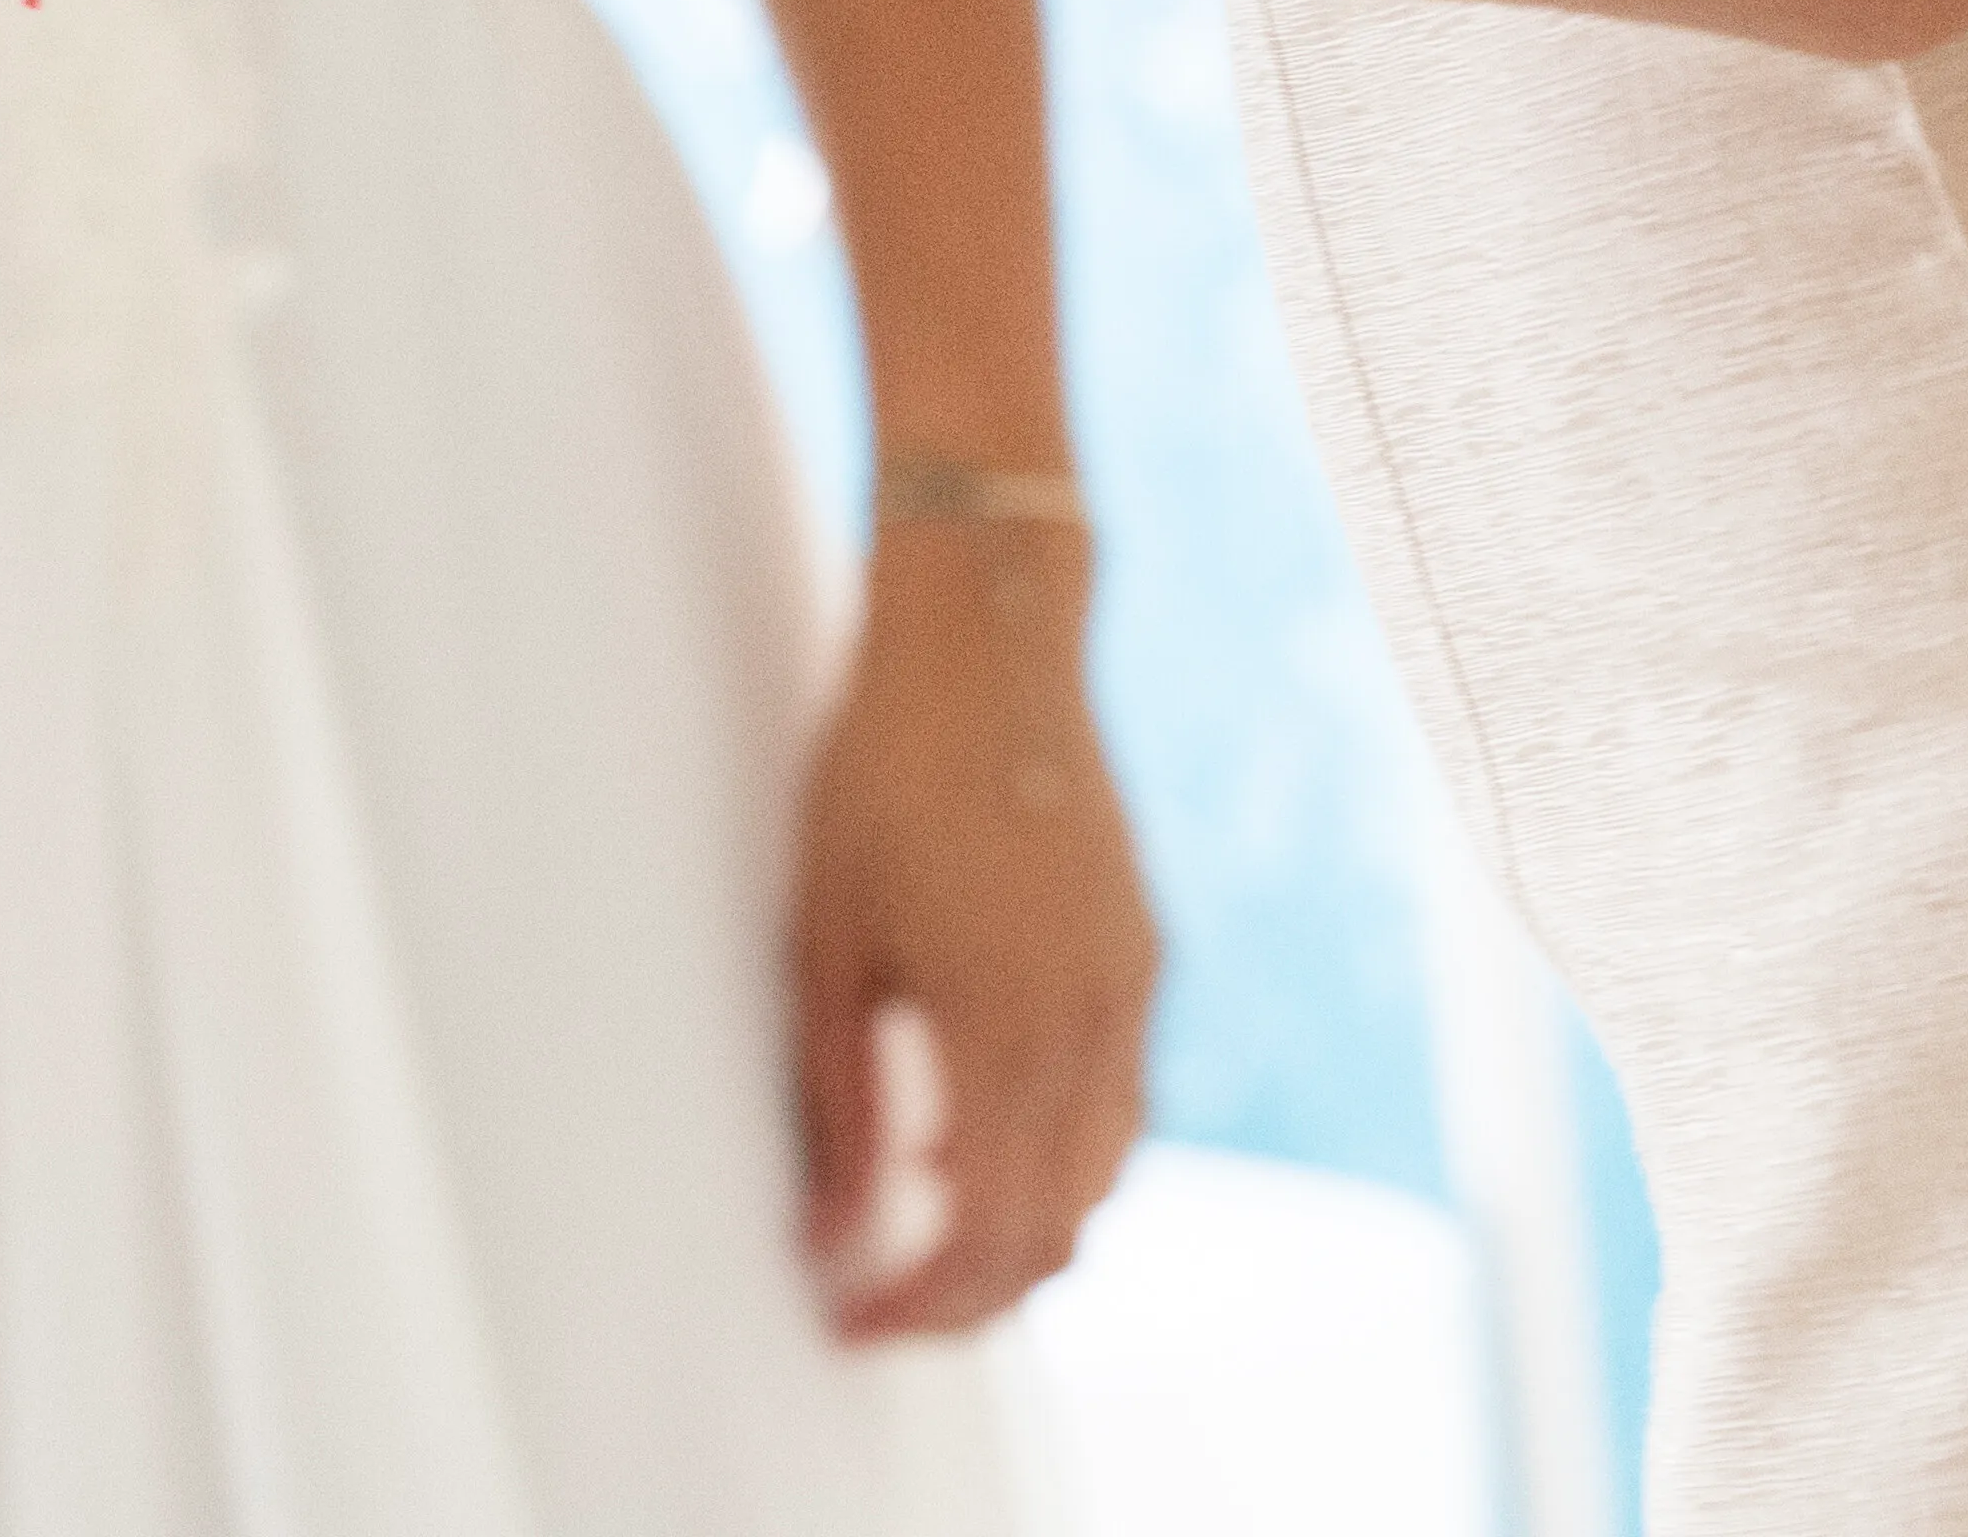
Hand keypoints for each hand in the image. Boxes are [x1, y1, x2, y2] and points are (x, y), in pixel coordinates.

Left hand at [791, 536, 1155, 1337]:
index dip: (923, 1306)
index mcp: (1010, 1027)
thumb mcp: (827, 940)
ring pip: (1101, 1176)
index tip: (849, 1324)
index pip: (989, 1235)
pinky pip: (1115, 1104)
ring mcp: (1131, 990)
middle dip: (972, 1292)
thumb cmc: (881, 772)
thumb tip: (833, 1230)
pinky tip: (972, 1136)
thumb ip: (836, 1099)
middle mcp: (1093, 1024)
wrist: (987, 644)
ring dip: (1022, 1229)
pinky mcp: (1140, 956)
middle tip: (877, 1300)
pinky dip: (1056, 1156)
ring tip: (918, 1234)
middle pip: (1059, 1230)